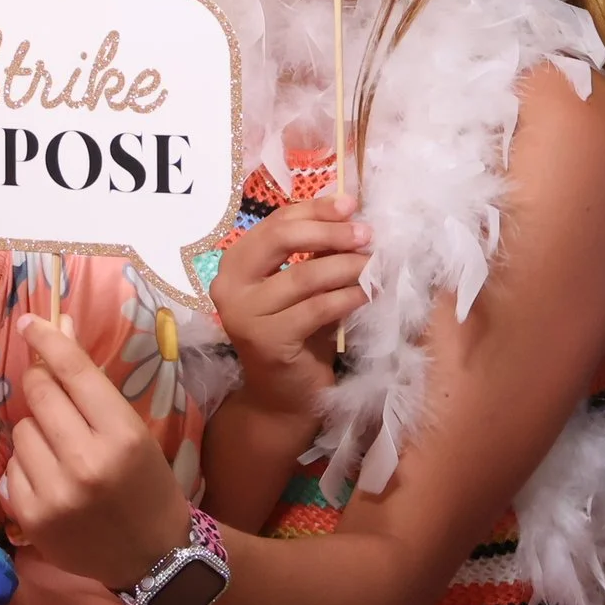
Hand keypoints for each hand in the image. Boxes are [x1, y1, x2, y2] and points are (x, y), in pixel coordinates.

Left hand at [2, 316, 192, 591]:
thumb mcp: (133, 430)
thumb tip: (58, 327)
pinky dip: (26, 466)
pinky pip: (11, 466)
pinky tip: (50, 479)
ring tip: (61, 451)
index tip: (30, 322)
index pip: (73, 370)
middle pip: (39, 393)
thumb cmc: (147, 485)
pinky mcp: (32, 517)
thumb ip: (92, 386)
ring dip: (35, 430)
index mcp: (122, 434)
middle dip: (41, 385)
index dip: (48, 339)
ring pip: (21, 428)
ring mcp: (56, 493)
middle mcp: (87, 462)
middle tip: (53, 395)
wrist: (153, 556)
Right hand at [210, 196, 369, 417]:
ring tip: (375, 266)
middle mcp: (229, 285)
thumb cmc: (298, 336)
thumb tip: (349, 213)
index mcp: (235, 264)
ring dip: (347, 266)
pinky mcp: (266, 340)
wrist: (283, 399)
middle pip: (281, 238)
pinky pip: (316, 308)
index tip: (351, 205)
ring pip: (304, 275)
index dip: (315, 209)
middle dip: (330, 232)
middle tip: (367, 235)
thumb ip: (315, 254)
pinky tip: (368, 294)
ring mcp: (243, 313)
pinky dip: (347, 297)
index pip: (276, 223)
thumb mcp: (304, 288)